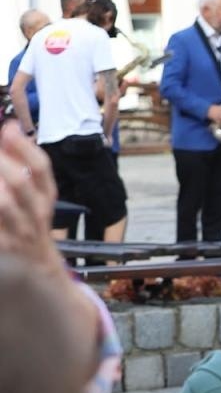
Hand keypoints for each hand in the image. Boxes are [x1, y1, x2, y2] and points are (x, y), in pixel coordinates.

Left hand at [0, 123, 61, 268]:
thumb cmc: (30, 219)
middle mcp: (36, 213)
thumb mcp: (34, 192)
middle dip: (0, 163)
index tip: (8, 129)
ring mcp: (19, 231)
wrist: (38, 265)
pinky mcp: (3, 245)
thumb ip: (20, 159)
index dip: (23, 146)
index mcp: (45, 196)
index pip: (41, 169)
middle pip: (21, 184)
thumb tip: (10, 127)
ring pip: (4, 205)